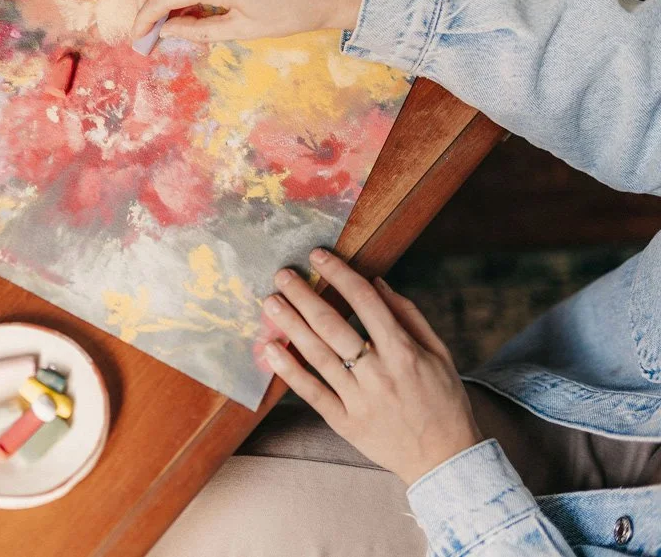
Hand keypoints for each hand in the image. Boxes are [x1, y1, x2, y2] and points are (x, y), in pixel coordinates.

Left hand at [260, 249, 482, 485]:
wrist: (446, 460)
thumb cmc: (444, 400)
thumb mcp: (439, 353)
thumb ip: (409, 315)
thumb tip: (377, 282)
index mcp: (404, 352)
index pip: (365, 302)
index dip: (339, 274)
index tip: (318, 256)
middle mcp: (379, 373)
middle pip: (333, 326)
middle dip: (304, 296)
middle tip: (282, 274)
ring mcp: (360, 399)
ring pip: (318, 355)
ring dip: (291, 325)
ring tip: (271, 302)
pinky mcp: (345, 423)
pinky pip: (312, 393)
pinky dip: (289, 371)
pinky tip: (271, 349)